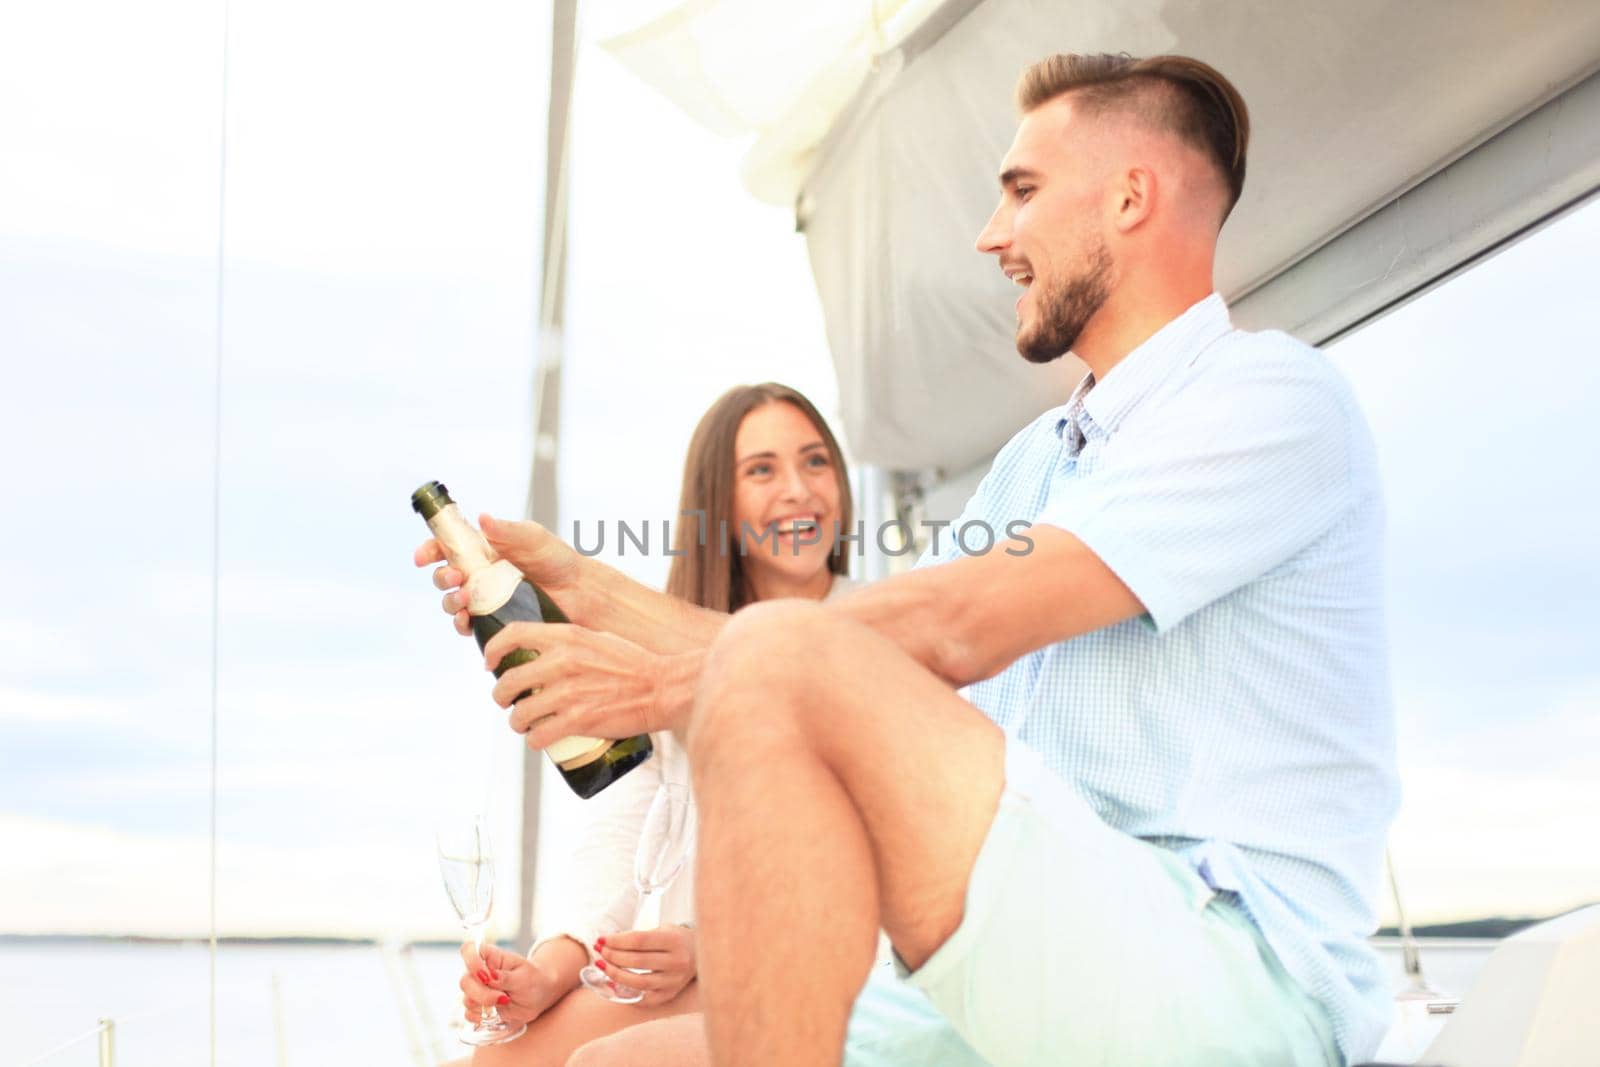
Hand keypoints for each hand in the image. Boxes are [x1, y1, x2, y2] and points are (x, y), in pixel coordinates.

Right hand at [414, 515, 584, 634]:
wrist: (579, 591)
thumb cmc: (556, 558)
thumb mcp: (533, 538)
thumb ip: (507, 530)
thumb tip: (482, 518)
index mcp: (482, 550)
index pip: (446, 547)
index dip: (429, 551)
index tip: (423, 557)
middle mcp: (479, 573)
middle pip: (443, 577)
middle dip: (440, 578)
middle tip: (455, 577)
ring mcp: (484, 598)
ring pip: (452, 602)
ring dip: (449, 602)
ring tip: (464, 598)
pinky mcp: (494, 619)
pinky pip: (469, 625)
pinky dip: (462, 624)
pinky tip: (467, 621)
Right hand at [458, 942, 562, 1028]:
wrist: (539, 997)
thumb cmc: (533, 980)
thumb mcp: (525, 977)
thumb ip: (506, 977)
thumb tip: (490, 975)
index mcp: (491, 958)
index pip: (468, 950)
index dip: (470, 960)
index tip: (485, 974)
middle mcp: (479, 973)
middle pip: (465, 981)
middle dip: (481, 993)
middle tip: (503, 998)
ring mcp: (477, 991)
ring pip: (466, 1000)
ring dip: (485, 1006)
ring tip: (506, 1003)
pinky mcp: (479, 1008)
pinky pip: (470, 1014)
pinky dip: (482, 1017)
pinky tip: (497, 1014)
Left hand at [485, 623, 680, 746]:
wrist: (663, 688)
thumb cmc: (635, 664)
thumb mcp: (598, 639)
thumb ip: (570, 643)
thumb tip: (545, 651)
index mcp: (566, 636)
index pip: (513, 635)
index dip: (493, 650)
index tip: (490, 663)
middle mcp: (561, 662)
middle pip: (508, 681)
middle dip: (501, 696)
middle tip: (507, 701)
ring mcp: (568, 693)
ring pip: (519, 714)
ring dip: (517, 722)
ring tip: (524, 724)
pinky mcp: (577, 721)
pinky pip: (538, 736)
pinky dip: (535, 741)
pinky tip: (540, 739)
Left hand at [592, 926, 696, 1006]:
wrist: (700, 953)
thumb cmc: (675, 939)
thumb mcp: (662, 929)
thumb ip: (639, 936)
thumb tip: (607, 941)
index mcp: (674, 940)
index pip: (639, 940)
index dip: (616, 940)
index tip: (601, 939)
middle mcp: (677, 961)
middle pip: (637, 961)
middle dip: (613, 956)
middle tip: (600, 951)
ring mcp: (674, 981)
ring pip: (639, 982)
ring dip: (615, 974)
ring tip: (602, 966)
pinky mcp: (670, 994)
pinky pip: (644, 998)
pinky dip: (627, 993)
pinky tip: (613, 984)